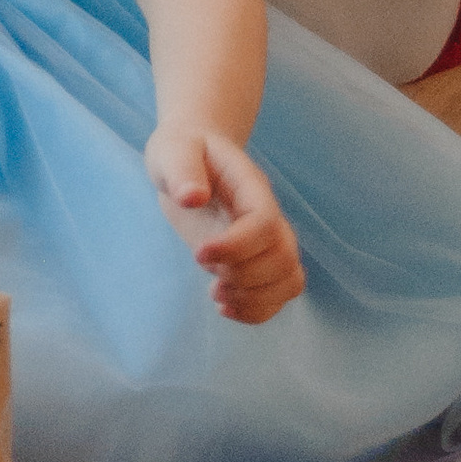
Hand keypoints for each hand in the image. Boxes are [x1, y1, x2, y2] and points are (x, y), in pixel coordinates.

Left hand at [146, 126, 306, 323]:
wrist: (191, 158)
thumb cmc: (182, 151)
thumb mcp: (171, 151)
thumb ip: (181, 170)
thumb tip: (192, 197)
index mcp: (251, 186)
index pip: (266, 223)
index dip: (238, 246)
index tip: (199, 252)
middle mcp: (267, 215)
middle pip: (283, 257)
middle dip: (245, 276)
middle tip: (205, 269)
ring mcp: (266, 241)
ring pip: (289, 280)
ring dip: (255, 298)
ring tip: (216, 295)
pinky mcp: (258, 261)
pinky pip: (279, 294)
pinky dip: (258, 310)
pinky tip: (225, 307)